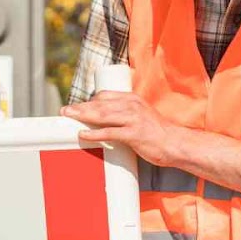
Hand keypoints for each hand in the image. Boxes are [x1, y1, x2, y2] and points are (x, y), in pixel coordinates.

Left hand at [61, 91, 180, 164]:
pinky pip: (110, 132)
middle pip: (100, 104)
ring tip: (69, 117)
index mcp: (133, 100)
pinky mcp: (134, 134)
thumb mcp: (141, 117)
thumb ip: (126, 115)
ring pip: (103, 115)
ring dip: (83, 116)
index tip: (77, 107)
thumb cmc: (157, 133)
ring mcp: (133, 119)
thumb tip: (106, 121)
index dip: (89, 101)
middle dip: (80, 107)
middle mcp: (132, 106)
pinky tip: (83, 135)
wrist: (175, 144)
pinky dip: (94, 133)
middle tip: (65, 111)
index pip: (105, 96)